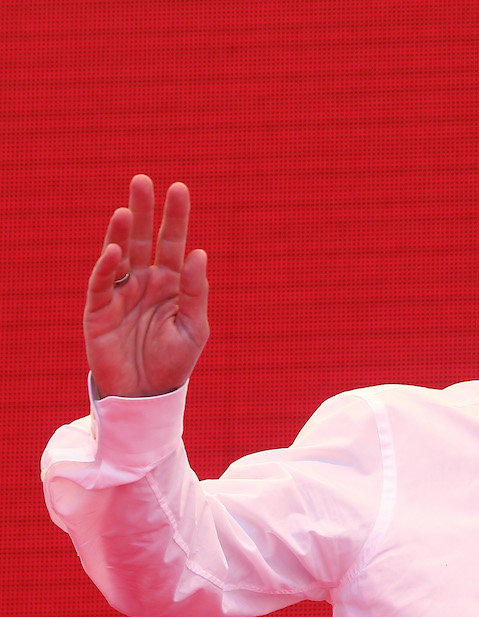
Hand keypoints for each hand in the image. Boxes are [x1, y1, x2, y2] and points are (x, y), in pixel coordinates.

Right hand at [84, 175, 208, 397]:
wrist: (146, 394)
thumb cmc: (173, 362)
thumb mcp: (194, 328)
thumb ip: (196, 293)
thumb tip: (200, 254)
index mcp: (172, 284)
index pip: (174, 243)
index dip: (175, 217)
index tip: (179, 188)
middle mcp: (145, 282)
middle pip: (143, 239)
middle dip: (144, 211)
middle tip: (143, 181)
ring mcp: (121, 293)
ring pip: (120, 254)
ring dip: (121, 232)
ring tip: (126, 208)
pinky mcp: (99, 309)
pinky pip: (103, 283)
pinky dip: (108, 266)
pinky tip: (115, 250)